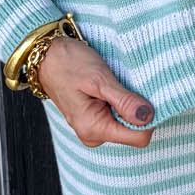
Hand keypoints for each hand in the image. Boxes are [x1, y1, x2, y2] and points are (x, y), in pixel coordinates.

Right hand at [35, 36, 154, 146]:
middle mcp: (93, 135)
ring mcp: (93, 129)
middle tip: (124, 86)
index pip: (138, 137)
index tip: (143, 95)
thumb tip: (148, 116)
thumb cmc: (68, 63)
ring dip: (128, 105)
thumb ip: (124, 100)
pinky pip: (118, 117)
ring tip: (114, 85)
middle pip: (135, 132)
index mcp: (93, 129)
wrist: (46, 56)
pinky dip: (121, 103)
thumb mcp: (99, 78)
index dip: (147, 118)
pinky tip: (111, 88)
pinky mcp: (95, 120)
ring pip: (127, 124)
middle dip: (136, 110)